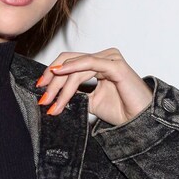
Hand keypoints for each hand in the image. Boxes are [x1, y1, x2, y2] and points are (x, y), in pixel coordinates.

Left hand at [35, 48, 152, 125]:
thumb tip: (52, 94)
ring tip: (52, 102)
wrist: (139, 121)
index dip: (51, 73)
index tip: (39, 89)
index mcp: (97, 63)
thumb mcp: (89, 101)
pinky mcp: (115, 65)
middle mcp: (103, 57)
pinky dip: (73, 68)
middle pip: (68, 62)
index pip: (68, 62)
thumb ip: (75, 93)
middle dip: (52, 81)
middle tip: (43, 99)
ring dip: (60, 86)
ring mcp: (110, 59)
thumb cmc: (120, 110)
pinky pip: (89, 63)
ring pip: (76, 68)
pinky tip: (59, 74)